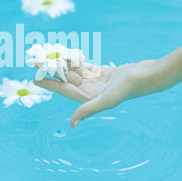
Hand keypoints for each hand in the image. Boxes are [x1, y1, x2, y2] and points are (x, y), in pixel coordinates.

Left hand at [34, 60, 155, 127]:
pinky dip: (75, 61)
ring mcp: (96, 81)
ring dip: (61, 64)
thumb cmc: (128, 88)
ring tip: (47, 56)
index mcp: (88, 98)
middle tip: (36, 61)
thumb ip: (87, 110)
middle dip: (51, 70)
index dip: (49, 83)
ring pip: (73, 71)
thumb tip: (71, 124)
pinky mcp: (103, 73)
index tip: (34, 77)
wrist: (146, 76)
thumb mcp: (106, 100)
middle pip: (65, 78)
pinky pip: (85, 66)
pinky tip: (66, 56)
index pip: (63, 89)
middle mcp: (90, 90)